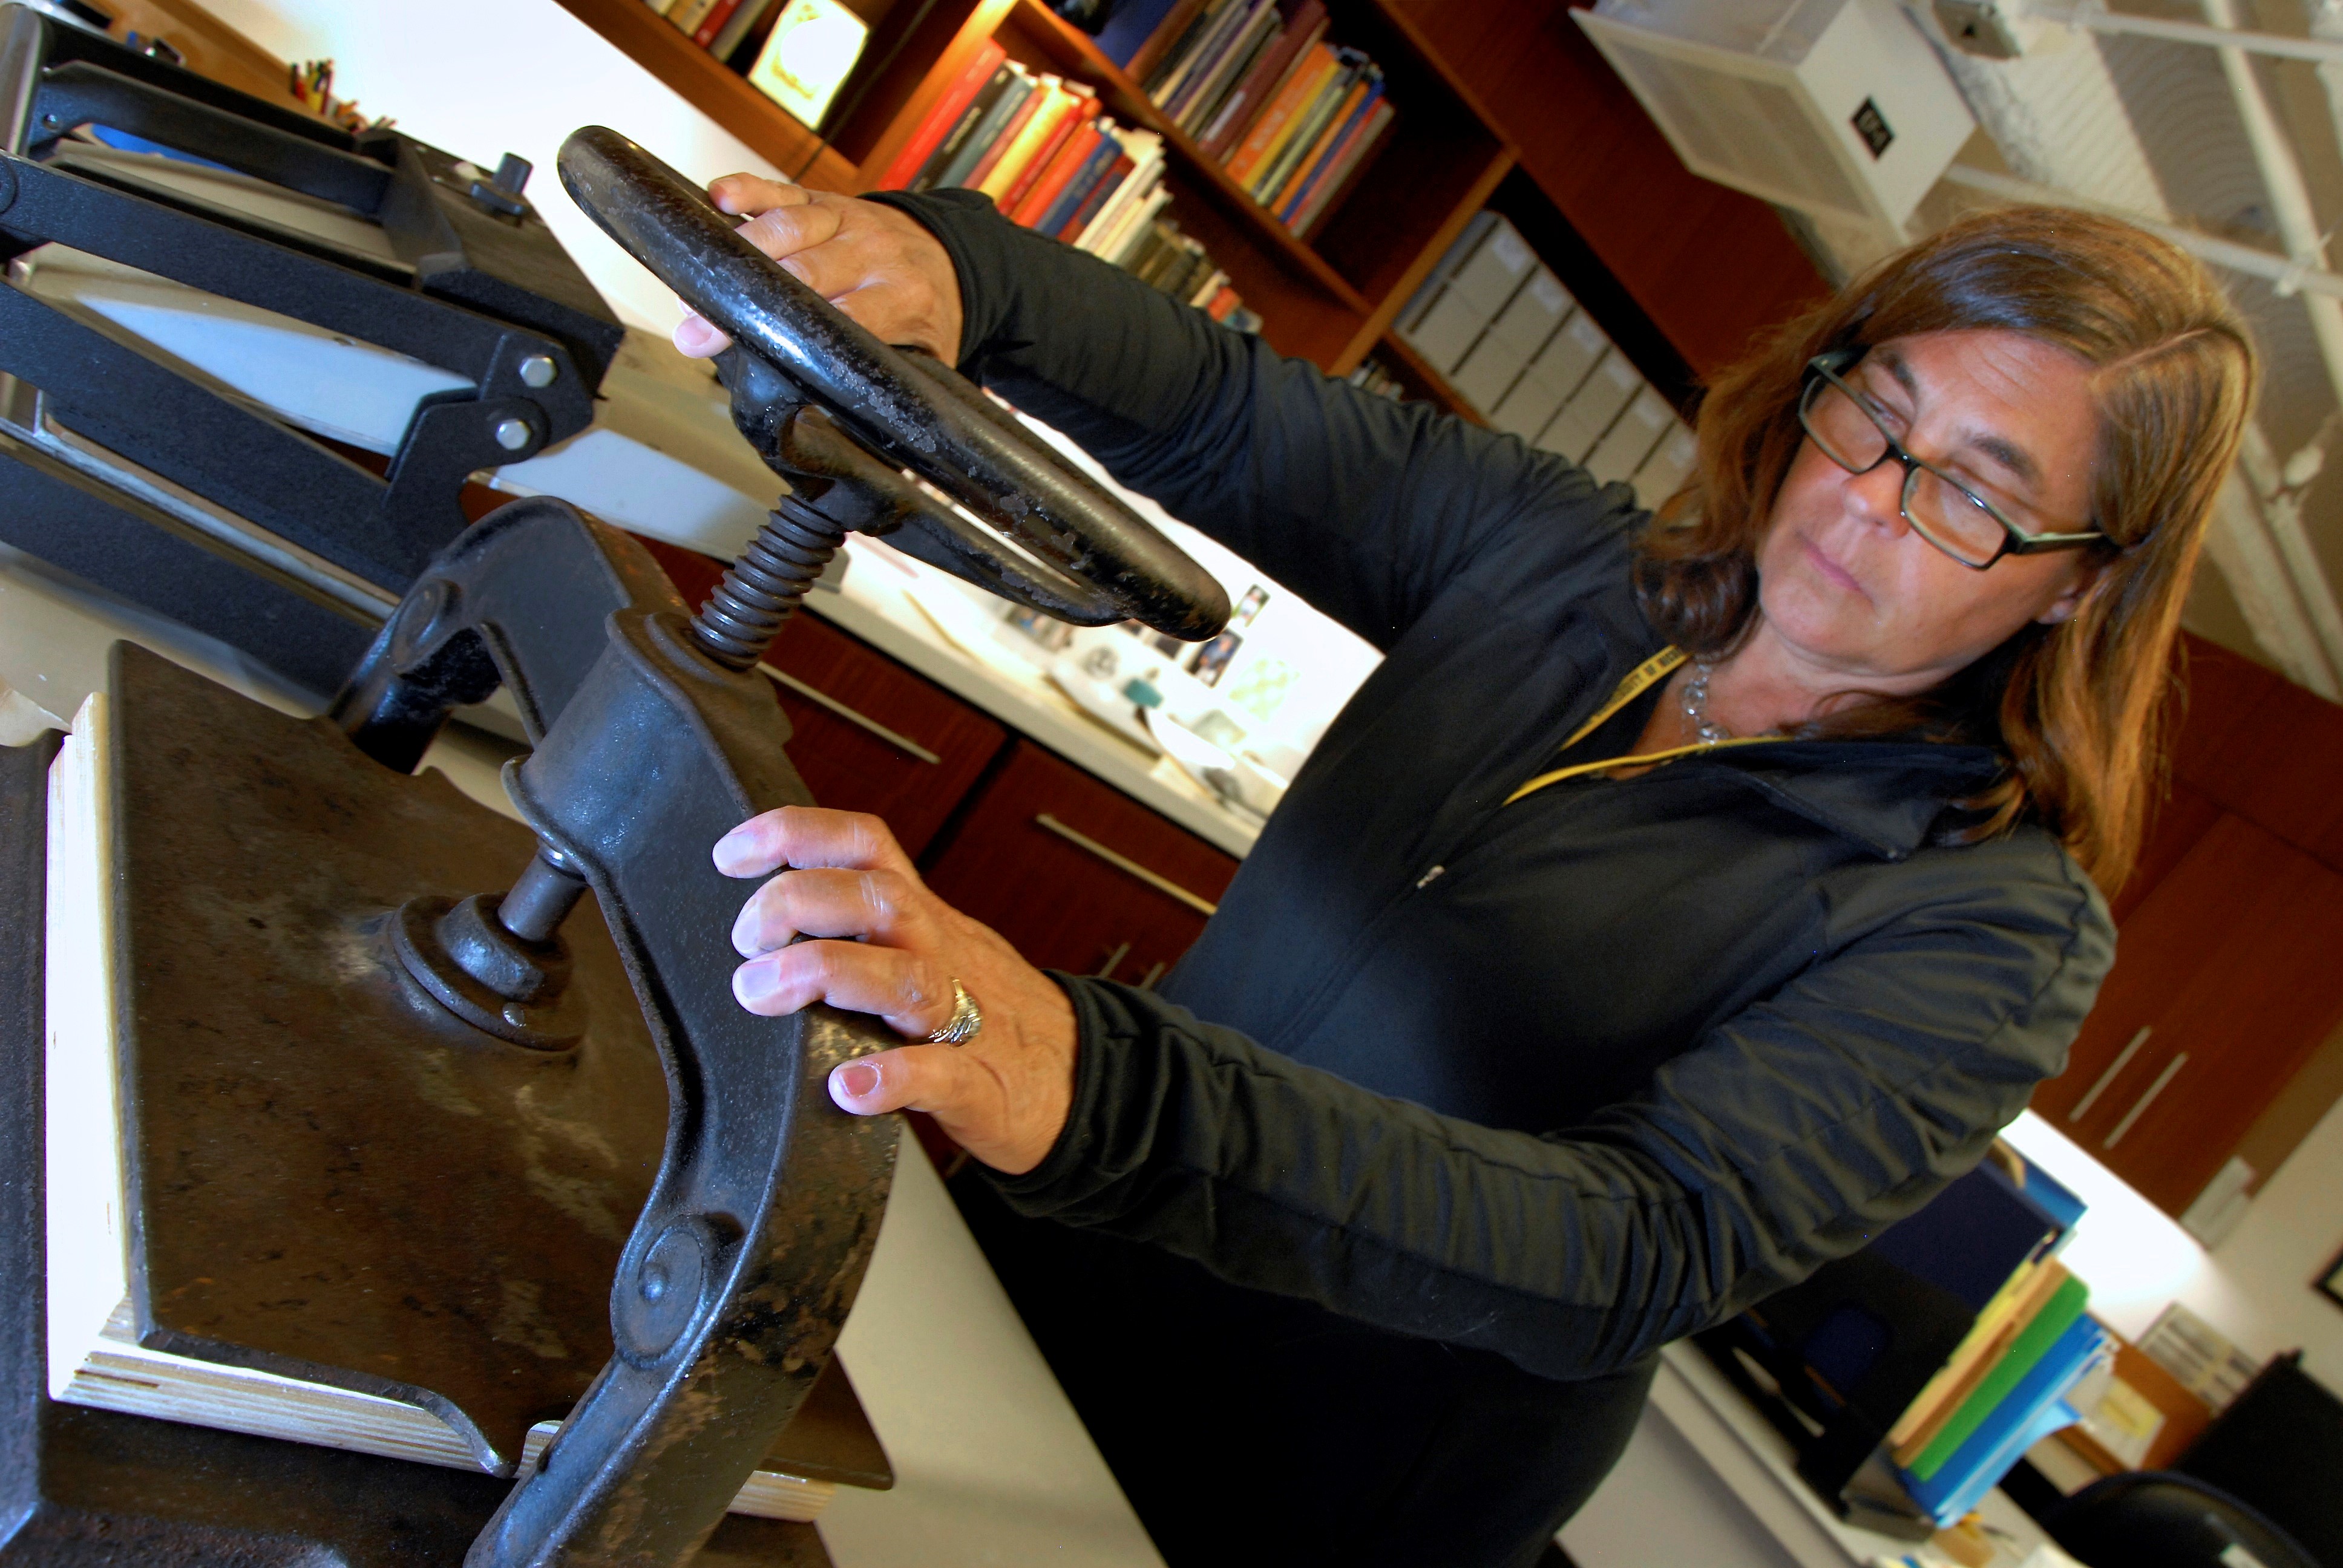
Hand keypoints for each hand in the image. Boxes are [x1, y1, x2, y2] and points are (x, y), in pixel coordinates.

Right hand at [674, 174, 965, 364]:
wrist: (952, 255)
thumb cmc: (922, 315)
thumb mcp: (922, 358)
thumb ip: (884, 384)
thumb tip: (839, 434)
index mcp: (900, 299)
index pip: (838, 318)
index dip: (786, 337)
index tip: (742, 354)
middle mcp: (872, 254)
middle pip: (802, 273)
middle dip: (746, 301)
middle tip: (697, 325)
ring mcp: (845, 220)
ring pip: (787, 227)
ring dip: (737, 253)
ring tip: (697, 283)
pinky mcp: (822, 198)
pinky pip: (780, 190)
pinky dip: (748, 191)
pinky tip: (719, 201)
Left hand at [715, 805, 1075, 1175]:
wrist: (1083, 1080)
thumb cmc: (993, 1016)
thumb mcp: (933, 949)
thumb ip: (867, 932)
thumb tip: (772, 921)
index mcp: (925, 919)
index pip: (864, 846)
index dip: (796, 835)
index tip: (732, 855)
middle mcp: (942, 955)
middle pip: (877, 897)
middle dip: (796, 903)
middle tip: (745, 944)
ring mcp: (964, 1020)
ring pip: (904, 976)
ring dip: (826, 973)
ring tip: (764, 994)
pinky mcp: (979, 1086)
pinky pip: (939, 1076)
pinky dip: (891, 1079)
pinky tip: (849, 1089)